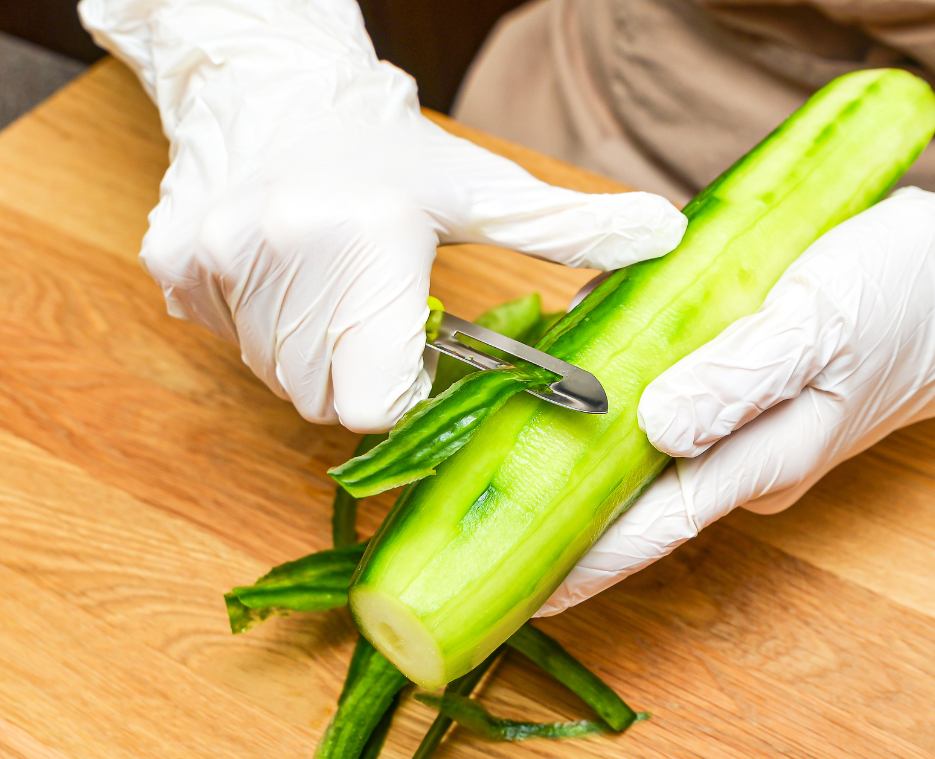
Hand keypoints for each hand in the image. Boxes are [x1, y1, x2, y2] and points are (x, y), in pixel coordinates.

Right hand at [81, 0, 684, 431]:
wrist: (276, 93)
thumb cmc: (389, 150)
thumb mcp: (482, 189)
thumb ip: (569, 227)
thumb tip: (668, 234)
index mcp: (366, 239)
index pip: (374, 401)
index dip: (402, 393)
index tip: (417, 352)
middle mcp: (281, 253)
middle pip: (325, 397)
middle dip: (364, 374)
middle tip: (379, 313)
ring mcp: (219, 264)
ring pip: (279, 378)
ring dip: (317, 355)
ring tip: (336, 289)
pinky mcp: (178, 268)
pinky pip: (233, 343)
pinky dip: (267, 331)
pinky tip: (289, 278)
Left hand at [538, 94, 934, 615]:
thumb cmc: (906, 287)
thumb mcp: (819, 320)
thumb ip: (739, 377)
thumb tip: (655, 429)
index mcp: (772, 456)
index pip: (663, 523)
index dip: (591, 560)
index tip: (526, 590)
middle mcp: (758, 457)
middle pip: (651, 494)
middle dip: (576, 509)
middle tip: (498, 515)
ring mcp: (761, 428)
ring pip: (662, 446)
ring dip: (599, 444)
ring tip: (523, 436)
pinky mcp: (762, 391)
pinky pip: (685, 402)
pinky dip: (636, 389)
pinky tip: (596, 357)